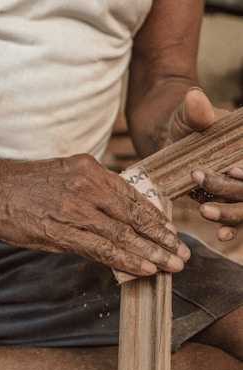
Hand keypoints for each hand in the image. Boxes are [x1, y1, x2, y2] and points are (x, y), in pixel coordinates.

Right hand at [0, 154, 189, 275]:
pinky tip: (143, 268)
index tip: (170, 231)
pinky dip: (124, 259)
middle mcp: (86, 185)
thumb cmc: (23, 184)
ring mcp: (73, 208)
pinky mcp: (58, 230)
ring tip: (171, 265)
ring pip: (121, 233)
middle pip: (133, 214)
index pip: (132, 195)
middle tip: (181, 253)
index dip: (155, 217)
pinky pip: (99, 247)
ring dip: (150, 251)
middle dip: (161, 237)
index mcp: (90, 169)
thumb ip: (91, 193)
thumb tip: (114, 218)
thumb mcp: (64, 176)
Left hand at [166, 87, 241, 240]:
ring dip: (228, 213)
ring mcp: (238, 187)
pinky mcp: (224, 201)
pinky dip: (229, 227)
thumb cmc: (185, 123)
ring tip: (204, 212)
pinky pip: (233, 220)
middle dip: (230, 190)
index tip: (232, 171)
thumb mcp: (189, 115)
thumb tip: (194, 97)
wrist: (170, 141)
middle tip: (201, 182)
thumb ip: (196, 111)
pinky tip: (221, 235)